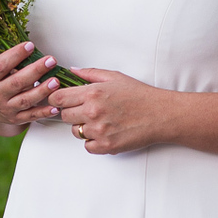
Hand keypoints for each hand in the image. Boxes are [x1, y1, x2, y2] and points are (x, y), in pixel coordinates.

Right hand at [0, 42, 60, 132]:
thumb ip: (6, 59)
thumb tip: (27, 44)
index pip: (0, 65)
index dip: (15, 55)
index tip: (30, 45)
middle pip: (17, 82)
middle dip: (35, 71)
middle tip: (50, 60)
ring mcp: (6, 108)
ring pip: (25, 100)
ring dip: (42, 90)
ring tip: (55, 81)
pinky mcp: (15, 118)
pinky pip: (31, 116)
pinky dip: (44, 112)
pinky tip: (55, 106)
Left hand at [46, 68, 162, 153]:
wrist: (161, 115)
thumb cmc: (140, 96)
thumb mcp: (115, 77)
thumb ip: (90, 74)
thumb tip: (72, 71)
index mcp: (93, 93)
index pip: (58, 98)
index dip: (56, 99)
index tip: (61, 100)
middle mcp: (93, 112)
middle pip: (64, 116)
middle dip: (72, 113)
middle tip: (86, 110)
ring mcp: (99, 131)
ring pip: (75, 132)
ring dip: (83, 127)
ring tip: (100, 121)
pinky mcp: (106, 146)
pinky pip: (87, 146)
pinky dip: (93, 142)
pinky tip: (105, 133)